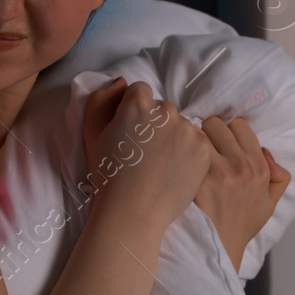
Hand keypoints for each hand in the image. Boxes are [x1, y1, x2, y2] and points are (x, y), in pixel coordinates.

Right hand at [80, 77, 211, 230]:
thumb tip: (123, 82)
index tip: (131, 136)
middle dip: (155, 126)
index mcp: (138, 104)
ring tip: (160, 166)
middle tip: (145, 154)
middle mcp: (166, 111)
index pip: (141, 93)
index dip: (134, 114)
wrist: (134, 212)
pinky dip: (188, 153)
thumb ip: (101, 99)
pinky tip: (174, 170)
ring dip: (174, 139)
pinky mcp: (203, 149)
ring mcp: (188, 130)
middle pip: (163, 109)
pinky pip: (197, 142)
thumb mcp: (91, 133)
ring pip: (181, 125)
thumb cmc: (109, 174)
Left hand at [191, 116, 290, 272]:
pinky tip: (178, 163)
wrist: (220, 247)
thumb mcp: (270, 203)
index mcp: (259, 168)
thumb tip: (266, 152)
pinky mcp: (197, 181)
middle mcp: (241, 167)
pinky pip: (186, 152)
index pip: (240, 126)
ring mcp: (218, 173)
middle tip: (201, 145)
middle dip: (207, 131)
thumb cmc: (242, 225)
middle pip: (216, 124)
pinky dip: (180, 153)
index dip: (228, 131)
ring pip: (198, 134)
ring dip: (191, 140)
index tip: (220, 141)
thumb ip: (279, 177)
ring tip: (188, 152)